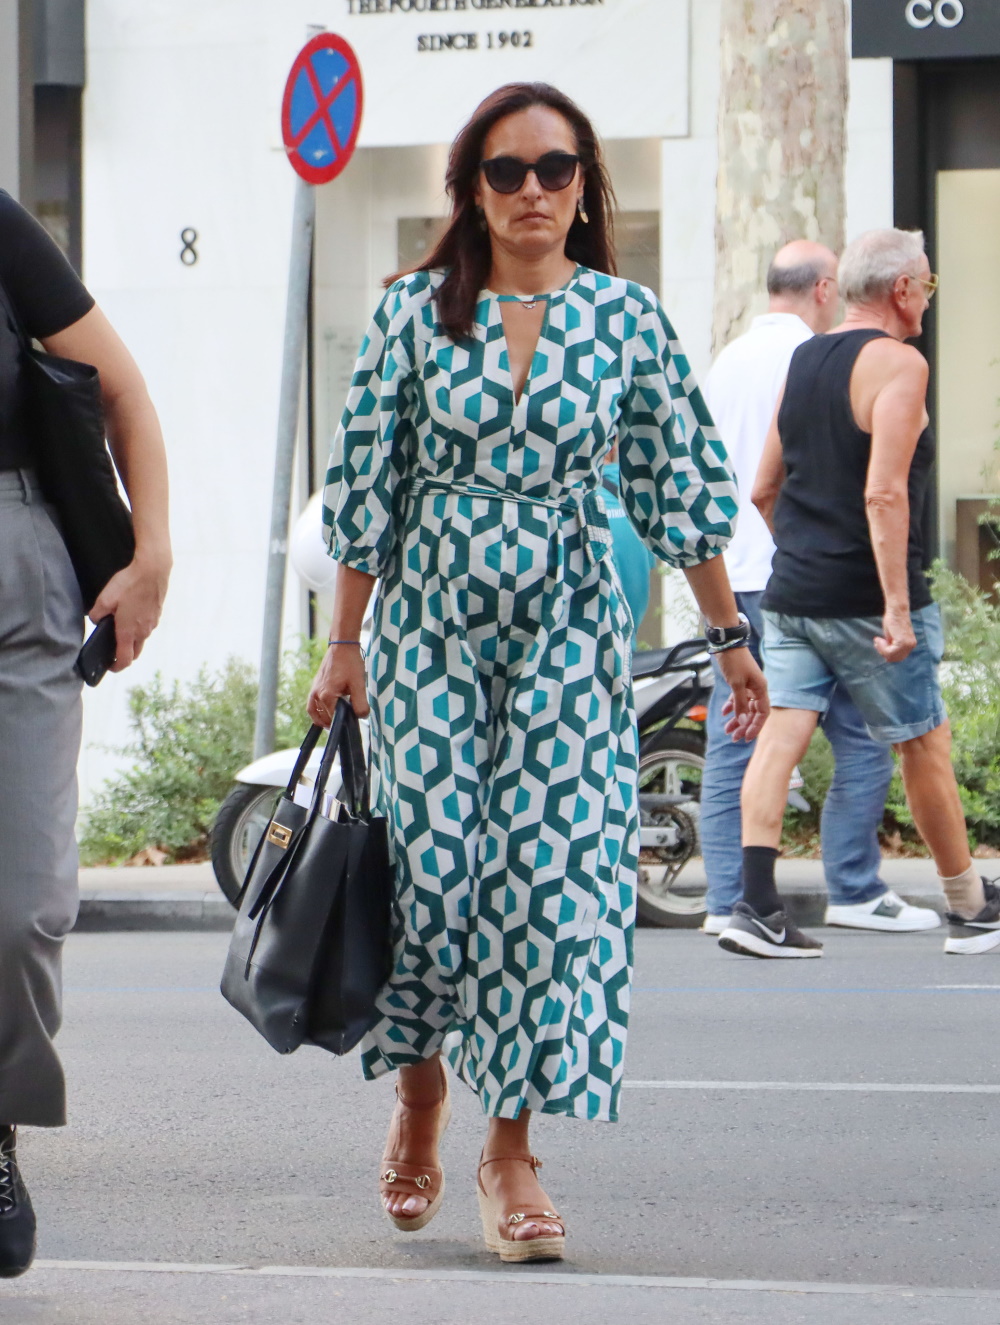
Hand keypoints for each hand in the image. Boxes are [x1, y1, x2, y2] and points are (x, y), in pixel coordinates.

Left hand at [90, 552, 169, 670]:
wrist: (153, 569)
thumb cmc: (130, 583)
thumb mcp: (104, 598)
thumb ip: (96, 614)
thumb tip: (96, 620)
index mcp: (128, 631)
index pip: (124, 660)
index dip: (116, 667)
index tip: (109, 666)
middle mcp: (142, 631)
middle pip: (135, 653)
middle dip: (124, 655)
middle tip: (113, 650)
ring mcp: (152, 623)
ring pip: (141, 639)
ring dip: (131, 639)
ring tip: (120, 625)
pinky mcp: (156, 614)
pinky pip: (146, 627)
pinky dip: (138, 627)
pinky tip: (131, 612)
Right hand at [307, 642, 368, 725]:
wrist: (342, 645)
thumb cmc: (350, 663)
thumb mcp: (359, 684)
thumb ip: (360, 703)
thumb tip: (361, 716)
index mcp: (326, 695)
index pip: (331, 718)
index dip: (339, 725)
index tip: (347, 728)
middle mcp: (317, 694)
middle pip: (320, 716)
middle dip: (328, 724)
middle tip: (339, 728)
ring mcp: (314, 688)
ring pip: (313, 710)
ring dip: (320, 719)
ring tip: (330, 724)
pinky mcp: (315, 684)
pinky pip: (312, 702)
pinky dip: (317, 710)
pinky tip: (326, 710)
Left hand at [717, 646, 769, 741]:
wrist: (727, 643)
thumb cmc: (734, 662)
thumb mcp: (736, 684)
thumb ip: (740, 704)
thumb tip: (742, 722)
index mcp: (761, 689)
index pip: (762, 713)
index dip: (755, 726)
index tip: (746, 737)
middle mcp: (757, 689)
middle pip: (753, 712)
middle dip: (743, 725)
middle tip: (733, 738)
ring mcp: (748, 685)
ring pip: (744, 706)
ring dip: (736, 718)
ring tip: (726, 730)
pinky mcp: (739, 682)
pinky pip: (737, 698)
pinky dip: (732, 706)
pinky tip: (724, 713)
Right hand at [874, 607, 914, 662]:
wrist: (896, 610)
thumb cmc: (893, 620)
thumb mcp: (892, 637)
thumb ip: (892, 646)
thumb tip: (887, 658)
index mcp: (910, 645)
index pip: (898, 657)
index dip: (887, 653)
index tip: (879, 643)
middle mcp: (911, 645)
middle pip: (895, 658)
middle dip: (883, 652)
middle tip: (877, 642)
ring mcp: (908, 644)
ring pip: (891, 656)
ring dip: (881, 649)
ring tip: (878, 639)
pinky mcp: (902, 642)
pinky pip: (889, 651)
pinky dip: (881, 647)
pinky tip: (878, 639)